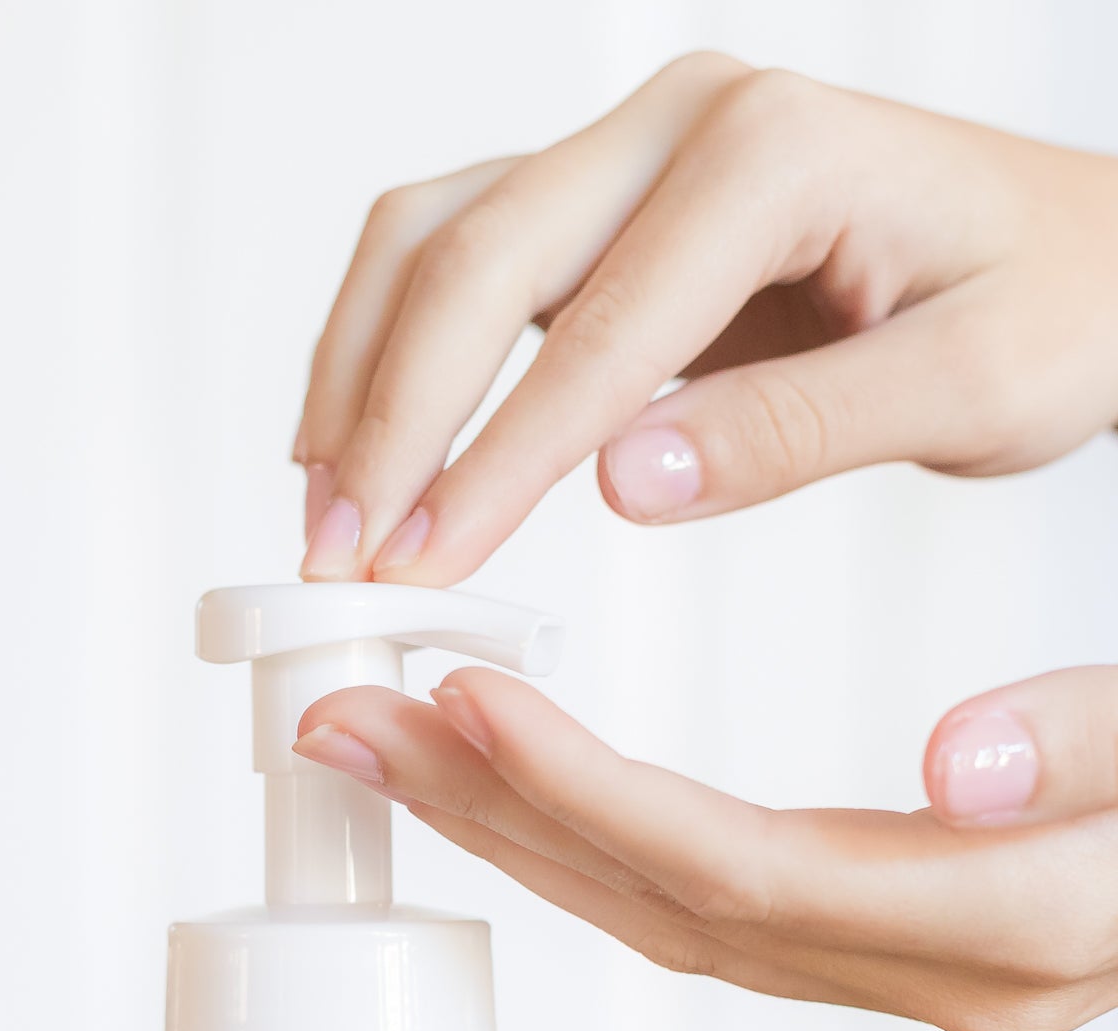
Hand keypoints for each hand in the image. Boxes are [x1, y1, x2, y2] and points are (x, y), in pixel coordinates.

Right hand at [293, 53, 1117, 582]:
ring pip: (431, 239)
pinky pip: (453, 257)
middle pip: (469, 256)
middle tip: (339, 556)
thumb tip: (623, 483)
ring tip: (324, 511)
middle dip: (386, 420)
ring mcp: (630, 156)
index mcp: (773, 152)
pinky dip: (386, 348)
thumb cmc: (1054, 306)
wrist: (1081, 251)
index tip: (420, 567)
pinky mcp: (601, 208)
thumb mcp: (975, 386)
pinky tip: (358, 443)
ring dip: (358, 376)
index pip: (598, 331)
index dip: (492, 460)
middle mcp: (680, 126)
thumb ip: (800, 431)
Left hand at [293, 667, 1117, 1030]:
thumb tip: (957, 776)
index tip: (464, 702)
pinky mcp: (872, 948)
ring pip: (657, 912)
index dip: (590, 794)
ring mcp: (894, 976)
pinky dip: (584, 841)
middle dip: (492, 812)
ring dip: (512, 827)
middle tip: (348, 727)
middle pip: (660, 900)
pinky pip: (692, 906)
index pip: (739, 870)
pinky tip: (507, 787)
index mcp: (1011, 932)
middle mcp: (935, 979)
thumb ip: (1098, 749)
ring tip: (390, 743)